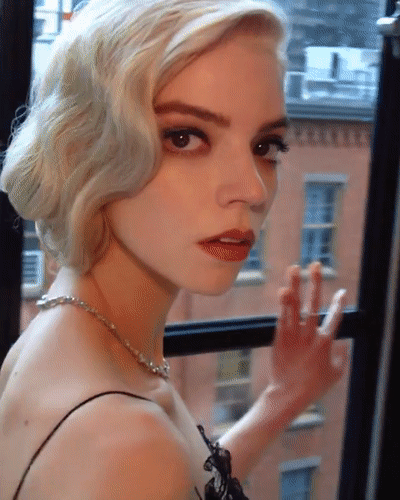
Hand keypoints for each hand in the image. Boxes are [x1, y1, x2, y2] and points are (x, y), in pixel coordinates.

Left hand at [271, 261, 347, 409]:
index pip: (335, 318)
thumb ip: (341, 356)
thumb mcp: (336, 374)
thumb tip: (342, 342)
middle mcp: (309, 335)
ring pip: (293, 305)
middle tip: (315, 265)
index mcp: (326, 343)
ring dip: (294, 285)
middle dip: (315, 283)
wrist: (288, 394)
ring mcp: (293, 334)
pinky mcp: (279, 336)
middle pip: (313, 304)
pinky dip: (283, 302)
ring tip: (293, 268)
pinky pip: (282, 315)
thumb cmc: (314, 386)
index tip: (341, 292)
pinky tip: (283, 289)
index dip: (338, 304)